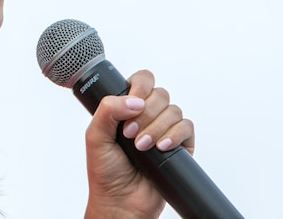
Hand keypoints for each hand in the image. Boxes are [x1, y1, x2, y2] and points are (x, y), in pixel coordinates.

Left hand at [83, 70, 194, 218]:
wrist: (121, 202)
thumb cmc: (106, 172)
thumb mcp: (95, 136)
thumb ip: (108, 110)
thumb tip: (135, 100)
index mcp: (127, 108)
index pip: (142, 81)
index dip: (140, 86)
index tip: (133, 102)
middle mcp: (147, 116)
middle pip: (160, 94)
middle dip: (146, 113)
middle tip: (130, 134)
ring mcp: (164, 130)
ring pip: (173, 110)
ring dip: (157, 127)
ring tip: (141, 147)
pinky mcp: (180, 146)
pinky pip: (187, 128)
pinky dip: (174, 135)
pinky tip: (161, 148)